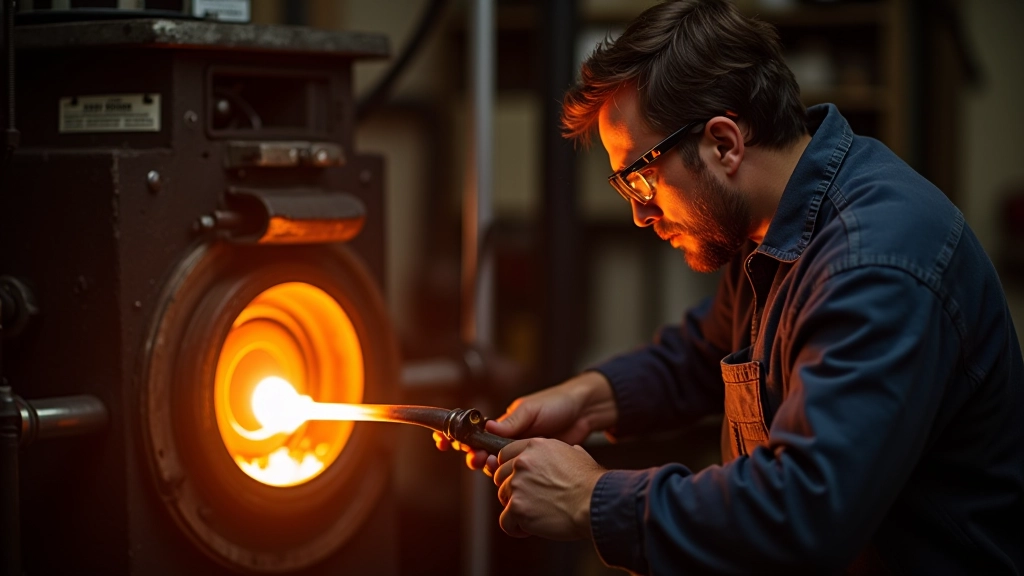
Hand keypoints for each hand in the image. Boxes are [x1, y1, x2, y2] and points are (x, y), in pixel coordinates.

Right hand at [434, 371, 617, 473]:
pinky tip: (507, 473)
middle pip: (480, 451)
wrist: (585, 412)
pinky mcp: (533, 462)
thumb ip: (510, 421)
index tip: (444, 440)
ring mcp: (520, 451)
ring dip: (488, 465)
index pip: (474, 430)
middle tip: (474, 457)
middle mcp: (508, 437)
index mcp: (503, 421)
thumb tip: (488, 428)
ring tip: (491, 464)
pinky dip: (507, 473)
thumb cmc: (557, 403)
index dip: (457, 436)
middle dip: (472, 455)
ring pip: (496, 464)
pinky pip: (515, 471)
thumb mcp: (531, 409)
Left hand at [492, 438, 604, 539]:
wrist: (593, 503)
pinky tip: (530, 529)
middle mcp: (522, 462)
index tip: (519, 480)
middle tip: (530, 500)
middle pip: (501, 477)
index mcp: (535, 446)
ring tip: (536, 515)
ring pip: (503, 498)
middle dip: (513, 489)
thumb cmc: (591, 483)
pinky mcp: (517, 507)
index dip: (510, 469)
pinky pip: (505, 522)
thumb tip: (570, 452)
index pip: (505, 454)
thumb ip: (562, 452)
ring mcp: (518, 484)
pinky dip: (516, 528)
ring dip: (516, 509)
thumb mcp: (577, 454)